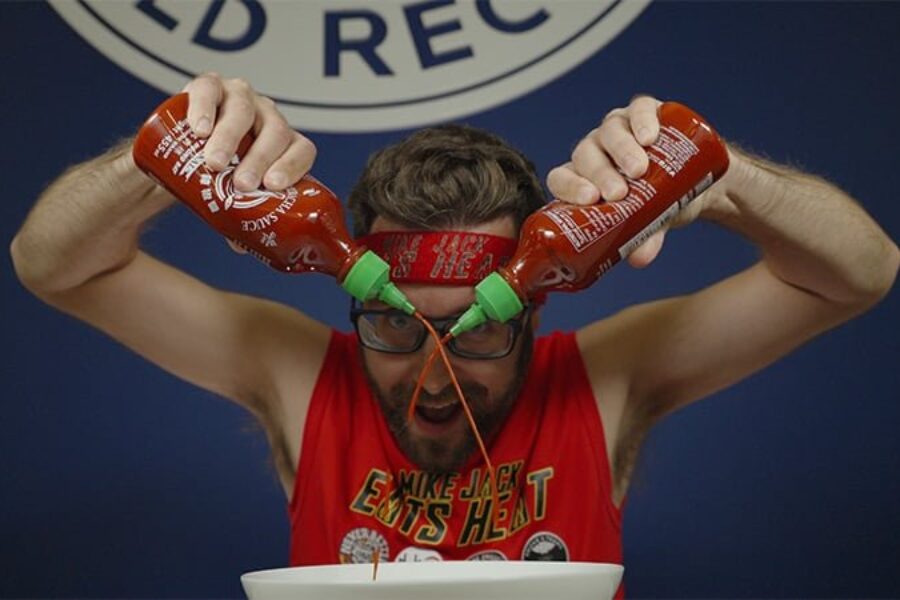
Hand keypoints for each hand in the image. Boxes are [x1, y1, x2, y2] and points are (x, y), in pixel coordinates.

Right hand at [181, 73, 316, 253]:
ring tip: (214, 164)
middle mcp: (267, 116)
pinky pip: (209, 90)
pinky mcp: (207, 85)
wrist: (179, 151)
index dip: (292, 166)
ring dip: (230, 138)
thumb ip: (241, 217)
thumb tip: (246, 248)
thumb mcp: (233, 196)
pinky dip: (204, 108)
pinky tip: (198, 129)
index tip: (274, 187)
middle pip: (275, 131)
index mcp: (284, 143)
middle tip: (242, 184)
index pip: (302, 150)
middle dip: (260, 158)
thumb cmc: (216, 175)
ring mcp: (239, 96)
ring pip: (243, 110)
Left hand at [547, 95, 707, 267]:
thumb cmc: (660, 204)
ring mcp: (618, 128)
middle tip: (619, 193)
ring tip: (640, 170)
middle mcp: (596, 150)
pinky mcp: (644, 112)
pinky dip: (642, 120)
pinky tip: (650, 136)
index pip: (561, 178)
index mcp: (584, 178)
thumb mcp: (652, 224)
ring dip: (621, 150)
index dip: (570, 187)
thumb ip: (644, 239)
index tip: (590, 200)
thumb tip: (639, 259)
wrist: (695, 182)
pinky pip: (638, 109)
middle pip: (585, 155)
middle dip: (600, 174)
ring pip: (609, 132)